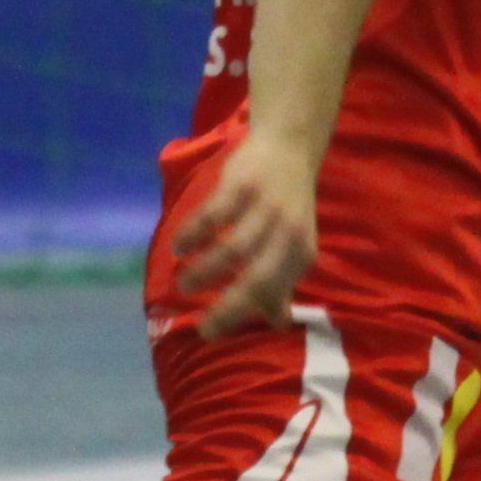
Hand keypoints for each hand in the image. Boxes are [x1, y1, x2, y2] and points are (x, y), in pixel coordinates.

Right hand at [174, 132, 319, 337]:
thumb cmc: (286, 206)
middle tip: (199, 324)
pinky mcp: (244, 185)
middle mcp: (289, 233)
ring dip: (205, 271)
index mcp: (301, 253)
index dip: (241, 315)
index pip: (272, 293)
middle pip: (257, 278)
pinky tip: (179, 246)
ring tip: (184, 283)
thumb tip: (279, 323)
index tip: (209, 332)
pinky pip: (213, 216)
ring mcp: (267, 208)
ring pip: (233, 249)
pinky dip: (193, 234)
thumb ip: (282, 282)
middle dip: (228, 306)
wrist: (289, 148)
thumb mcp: (292, 244)